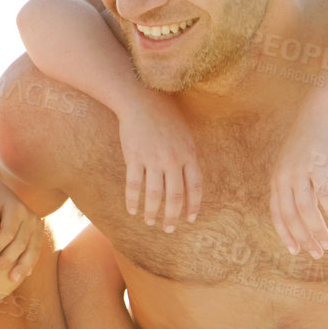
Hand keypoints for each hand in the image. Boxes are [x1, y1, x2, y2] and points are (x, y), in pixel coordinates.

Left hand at [0, 178, 40, 281]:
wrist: (1, 194)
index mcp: (17, 208)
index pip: (8, 232)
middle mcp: (31, 217)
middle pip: (20, 243)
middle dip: (6, 259)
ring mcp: (37, 226)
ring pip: (32, 249)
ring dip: (22, 266)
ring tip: (12, 279)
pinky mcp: (38, 234)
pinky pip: (36, 251)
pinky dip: (30, 263)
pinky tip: (24, 275)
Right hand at [117, 93, 200, 231]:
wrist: (141, 99)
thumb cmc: (164, 115)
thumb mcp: (184, 134)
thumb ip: (187, 156)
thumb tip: (188, 179)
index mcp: (188, 153)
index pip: (195, 187)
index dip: (193, 205)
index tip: (190, 219)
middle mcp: (172, 159)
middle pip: (175, 196)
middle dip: (172, 216)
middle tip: (169, 229)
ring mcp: (152, 159)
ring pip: (155, 194)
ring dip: (153, 212)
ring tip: (150, 221)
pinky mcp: (134, 157)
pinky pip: (134, 185)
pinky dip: (133, 200)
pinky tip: (132, 210)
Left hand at [270, 104, 327, 259]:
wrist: (319, 115)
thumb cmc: (310, 144)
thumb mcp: (297, 168)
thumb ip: (299, 189)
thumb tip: (305, 214)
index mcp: (277, 181)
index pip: (278, 215)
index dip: (286, 234)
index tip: (296, 251)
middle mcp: (284, 178)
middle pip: (291, 216)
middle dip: (304, 238)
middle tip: (317, 253)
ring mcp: (300, 171)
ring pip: (307, 209)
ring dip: (318, 230)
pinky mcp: (318, 165)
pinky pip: (325, 193)